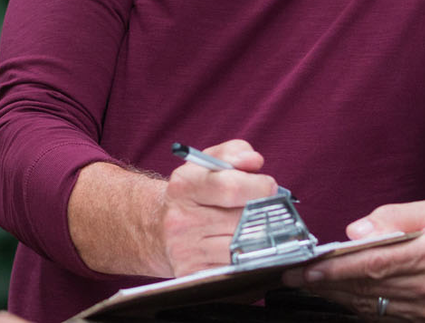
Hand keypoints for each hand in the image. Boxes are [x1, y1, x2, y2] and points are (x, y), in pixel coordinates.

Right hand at [156, 139, 278, 276]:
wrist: (155, 228)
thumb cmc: (191, 193)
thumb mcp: (206, 163)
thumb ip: (234, 152)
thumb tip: (254, 161)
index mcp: (183, 186)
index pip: (231, 187)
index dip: (259, 186)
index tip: (268, 186)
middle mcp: (180, 219)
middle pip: (242, 219)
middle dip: (260, 213)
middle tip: (261, 208)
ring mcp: (185, 250)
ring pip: (242, 246)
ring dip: (256, 237)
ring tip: (250, 226)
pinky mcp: (192, 273)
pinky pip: (235, 267)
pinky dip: (245, 256)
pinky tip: (239, 246)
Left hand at [279, 202, 424, 322]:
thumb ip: (394, 218)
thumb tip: (354, 231)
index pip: (371, 264)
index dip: (334, 269)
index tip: (305, 267)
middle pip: (367, 288)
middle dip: (325, 284)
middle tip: (295, 278)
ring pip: (373, 306)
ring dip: (338, 298)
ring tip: (312, 286)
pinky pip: (388, 317)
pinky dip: (362, 308)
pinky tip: (343, 298)